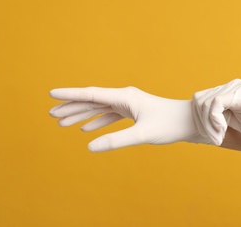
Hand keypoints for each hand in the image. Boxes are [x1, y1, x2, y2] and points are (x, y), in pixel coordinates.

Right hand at [49, 86, 211, 151]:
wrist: (190, 122)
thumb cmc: (169, 124)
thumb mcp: (142, 134)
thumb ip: (116, 140)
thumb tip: (90, 146)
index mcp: (124, 97)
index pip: (91, 94)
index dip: (70, 95)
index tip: (51, 93)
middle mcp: (124, 97)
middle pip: (91, 101)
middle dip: (71, 107)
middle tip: (51, 114)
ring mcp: (129, 104)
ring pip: (99, 108)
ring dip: (81, 115)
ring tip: (62, 123)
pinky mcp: (133, 113)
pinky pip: (110, 116)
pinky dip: (97, 121)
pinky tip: (87, 128)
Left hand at [192, 79, 240, 156]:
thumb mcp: (234, 121)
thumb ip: (219, 117)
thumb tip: (198, 122)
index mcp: (228, 92)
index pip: (200, 100)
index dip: (199, 120)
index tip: (211, 136)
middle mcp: (230, 86)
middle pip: (198, 100)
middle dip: (201, 123)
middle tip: (214, 139)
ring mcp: (235, 88)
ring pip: (204, 103)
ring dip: (207, 125)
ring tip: (219, 137)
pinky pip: (215, 104)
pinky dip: (214, 120)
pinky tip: (223, 131)